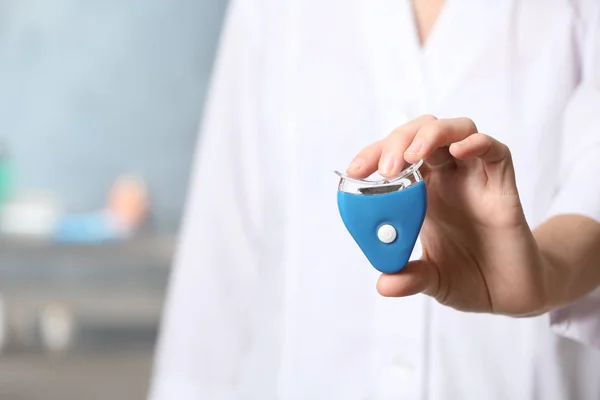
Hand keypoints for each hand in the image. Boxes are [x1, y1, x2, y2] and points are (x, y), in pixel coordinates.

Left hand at [346, 115, 548, 315]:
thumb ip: (410, 278)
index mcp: (421, 193)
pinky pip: (495, 152)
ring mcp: (475, 178)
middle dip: (398, 142)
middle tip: (384, 169)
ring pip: (456, 130)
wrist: (509, 294)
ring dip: (430, 135)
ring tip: (411, 157)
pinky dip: (477, 143)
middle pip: (421, 134)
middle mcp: (446, 178)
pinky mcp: (503, 186)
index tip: (354, 172)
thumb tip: (383, 285)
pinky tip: (459, 151)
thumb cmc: (468, 278)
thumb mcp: (432, 281)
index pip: (395, 157)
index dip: (373, 156)